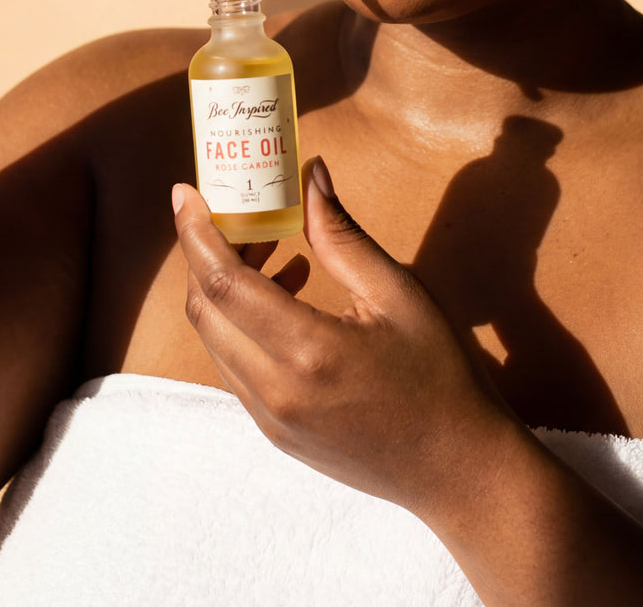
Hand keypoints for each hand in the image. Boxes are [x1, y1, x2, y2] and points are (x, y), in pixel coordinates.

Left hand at [172, 157, 511, 517]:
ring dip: (224, 289)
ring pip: (215, 340)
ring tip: (273, 253)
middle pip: (205, 310)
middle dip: (206, 254)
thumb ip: (341, 234)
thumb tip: (308, 173)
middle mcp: (276, 392)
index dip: (195, 233)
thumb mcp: (398, 293)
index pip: (222, 283)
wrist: (456, 469)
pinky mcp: (274, 434)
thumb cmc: (439, 374)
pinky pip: (235, 367)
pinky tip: (285, 299)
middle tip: (241, 217)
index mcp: (309, 352)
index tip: (185, 193)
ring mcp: (270, 420)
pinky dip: (241, 325)